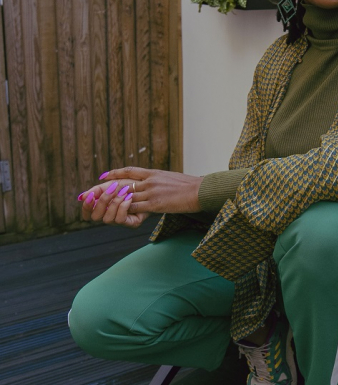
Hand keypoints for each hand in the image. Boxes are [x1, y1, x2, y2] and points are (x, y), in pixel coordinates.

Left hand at [78, 167, 202, 227]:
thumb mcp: (174, 179)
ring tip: (98, 204)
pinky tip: (116, 213)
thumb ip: (163, 181)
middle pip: (122, 183)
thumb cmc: (193, 186)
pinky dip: (125, 209)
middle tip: (90, 191)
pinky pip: (135, 207)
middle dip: (105, 187)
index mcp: (154, 173)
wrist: (201, 190)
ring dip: (111, 201)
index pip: (130, 171)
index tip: (103, 176)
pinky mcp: (155, 203)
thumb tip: (160, 183)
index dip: (115, 173)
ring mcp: (151, 191)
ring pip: (126, 196)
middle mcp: (150, 180)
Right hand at [79, 180, 148, 227]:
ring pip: (107, 219)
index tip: (90, 196)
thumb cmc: (131, 184)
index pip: (87, 214)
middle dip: (101, 202)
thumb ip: (97, 190)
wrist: (150, 187)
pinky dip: (123, 207)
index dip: (86, 206)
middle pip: (95, 217)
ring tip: (123, 192)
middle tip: (111, 189)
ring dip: (114, 203)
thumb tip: (81, 196)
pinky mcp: (132, 223)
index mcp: (103, 207)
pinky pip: (121, 220)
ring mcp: (120, 221)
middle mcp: (110, 216)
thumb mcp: (112, 184)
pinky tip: (129, 198)